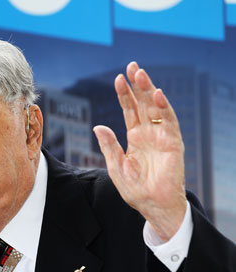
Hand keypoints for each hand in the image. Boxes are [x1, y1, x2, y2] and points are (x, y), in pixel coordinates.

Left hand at [93, 62, 186, 241]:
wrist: (152, 206)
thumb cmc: (135, 189)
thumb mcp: (116, 166)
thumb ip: (109, 145)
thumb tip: (98, 126)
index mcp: (135, 137)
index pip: (130, 110)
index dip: (124, 94)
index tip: (118, 78)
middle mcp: (149, 133)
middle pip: (143, 103)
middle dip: (138, 85)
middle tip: (132, 66)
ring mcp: (161, 137)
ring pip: (156, 108)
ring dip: (149, 90)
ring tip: (141, 73)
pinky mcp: (173, 144)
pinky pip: (169, 122)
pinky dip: (163, 107)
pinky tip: (156, 94)